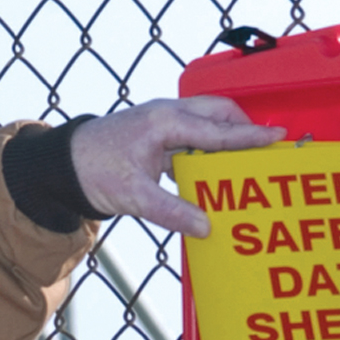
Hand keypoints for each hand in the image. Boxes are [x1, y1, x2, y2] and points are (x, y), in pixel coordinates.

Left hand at [69, 96, 286, 236]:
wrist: (63, 166)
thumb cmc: (92, 170)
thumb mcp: (133, 196)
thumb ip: (171, 211)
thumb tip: (205, 226)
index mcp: (165, 122)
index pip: (217, 130)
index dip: (249, 136)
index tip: (277, 137)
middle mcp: (168, 115)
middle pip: (220, 114)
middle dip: (244, 130)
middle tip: (265, 152)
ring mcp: (164, 123)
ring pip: (208, 124)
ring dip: (227, 142)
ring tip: (246, 166)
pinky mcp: (160, 136)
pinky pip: (195, 138)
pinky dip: (209, 153)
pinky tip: (215, 176)